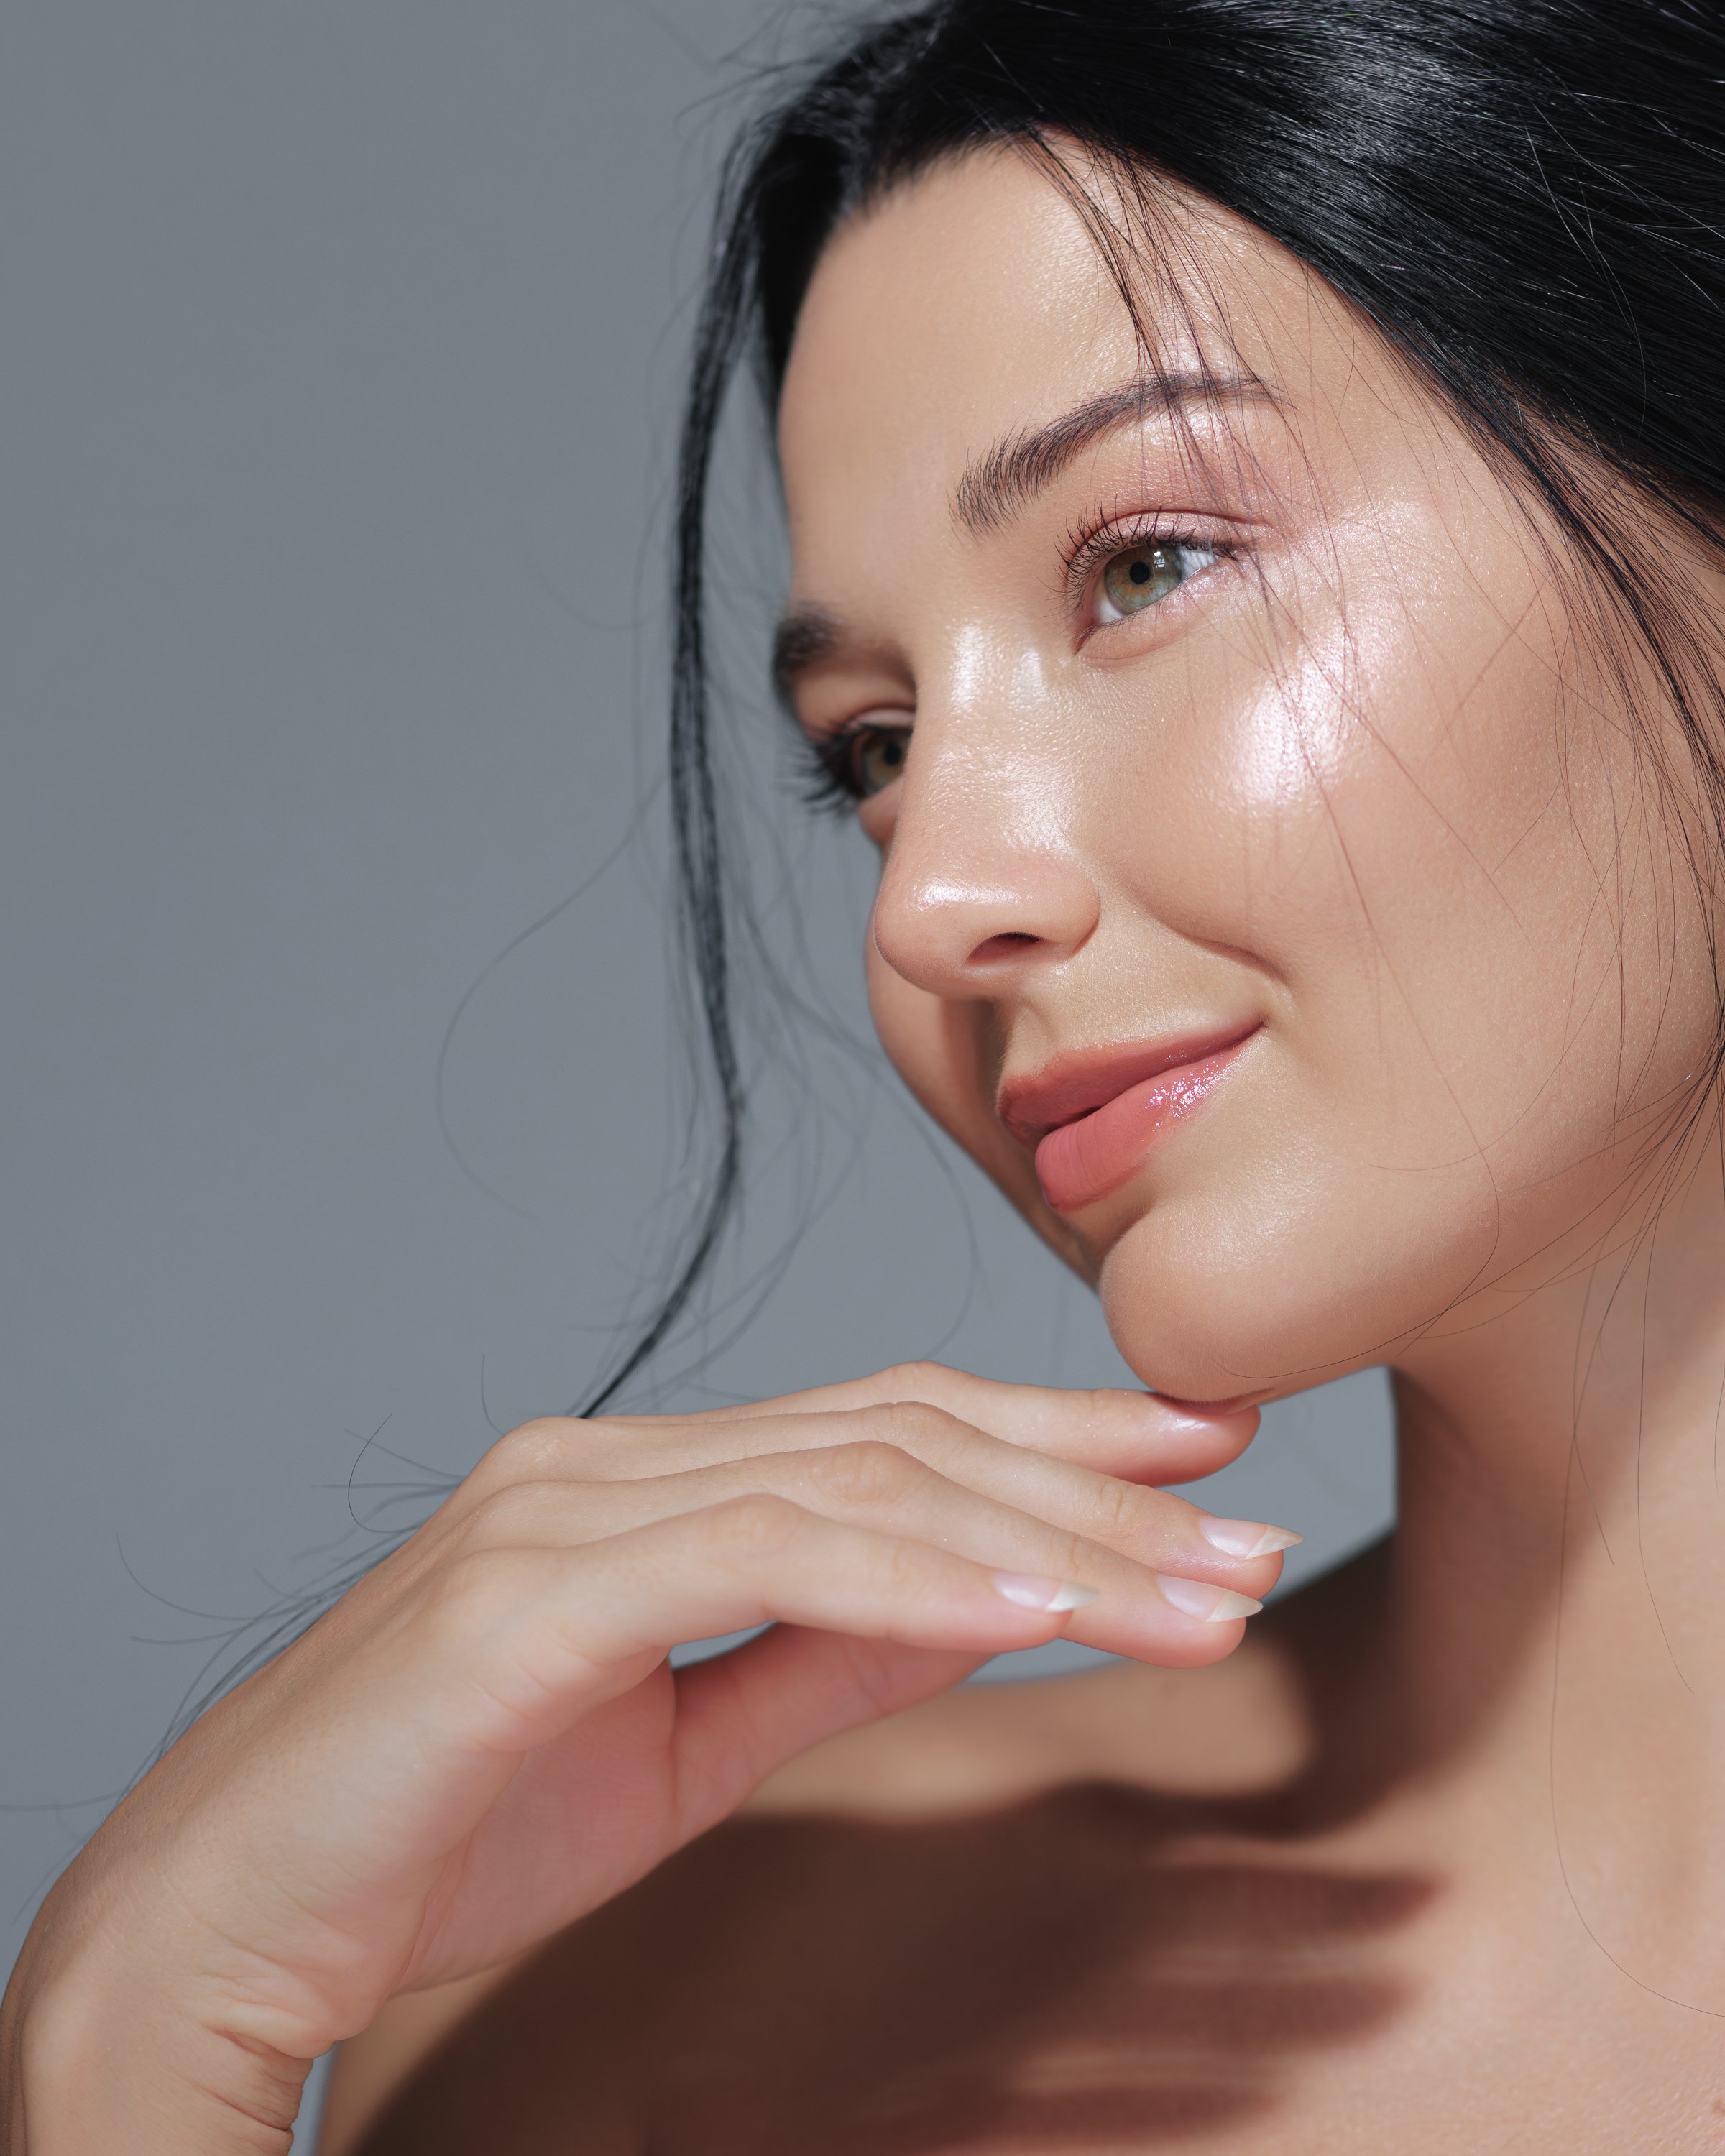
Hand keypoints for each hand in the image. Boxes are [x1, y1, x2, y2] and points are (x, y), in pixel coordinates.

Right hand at [1, 1363, 1287, 2151]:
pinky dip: (905, 1581)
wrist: (227, 1916)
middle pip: (899, 1436)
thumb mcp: (688, 1740)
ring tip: (1195, 1586)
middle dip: (1092, 1480)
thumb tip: (985, 1599)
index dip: (1057, 1432)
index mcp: (646, 1483)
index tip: (1204, 1458)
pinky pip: (757, 1558)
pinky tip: (1030, 1609)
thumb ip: (827, 1650)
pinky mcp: (526, 1590)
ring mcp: (563, 1507)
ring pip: (856, 1482)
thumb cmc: (443, 1829)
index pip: (888, 1427)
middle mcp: (609, 1459)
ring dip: (1043, 1534)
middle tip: (1251, 1524)